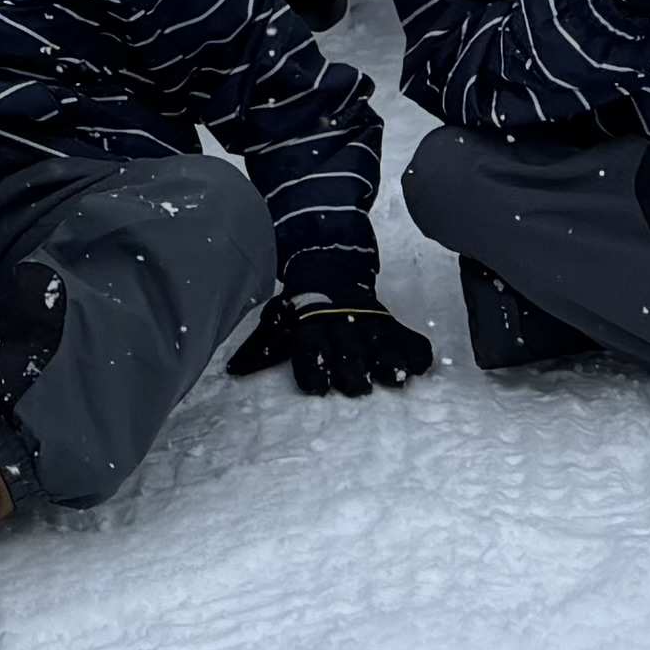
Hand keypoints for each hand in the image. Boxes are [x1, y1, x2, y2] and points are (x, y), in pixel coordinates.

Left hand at [229, 290, 438, 394]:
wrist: (329, 264)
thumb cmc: (299, 303)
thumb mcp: (277, 319)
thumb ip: (259, 348)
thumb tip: (232, 372)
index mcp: (311, 328)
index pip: (311, 355)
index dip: (314, 373)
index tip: (317, 385)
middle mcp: (342, 329)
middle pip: (351, 361)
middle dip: (354, 377)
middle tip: (355, 383)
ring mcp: (371, 327)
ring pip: (384, 354)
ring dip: (389, 368)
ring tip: (392, 377)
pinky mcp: (393, 325)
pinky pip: (413, 344)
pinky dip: (417, 356)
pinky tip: (416, 366)